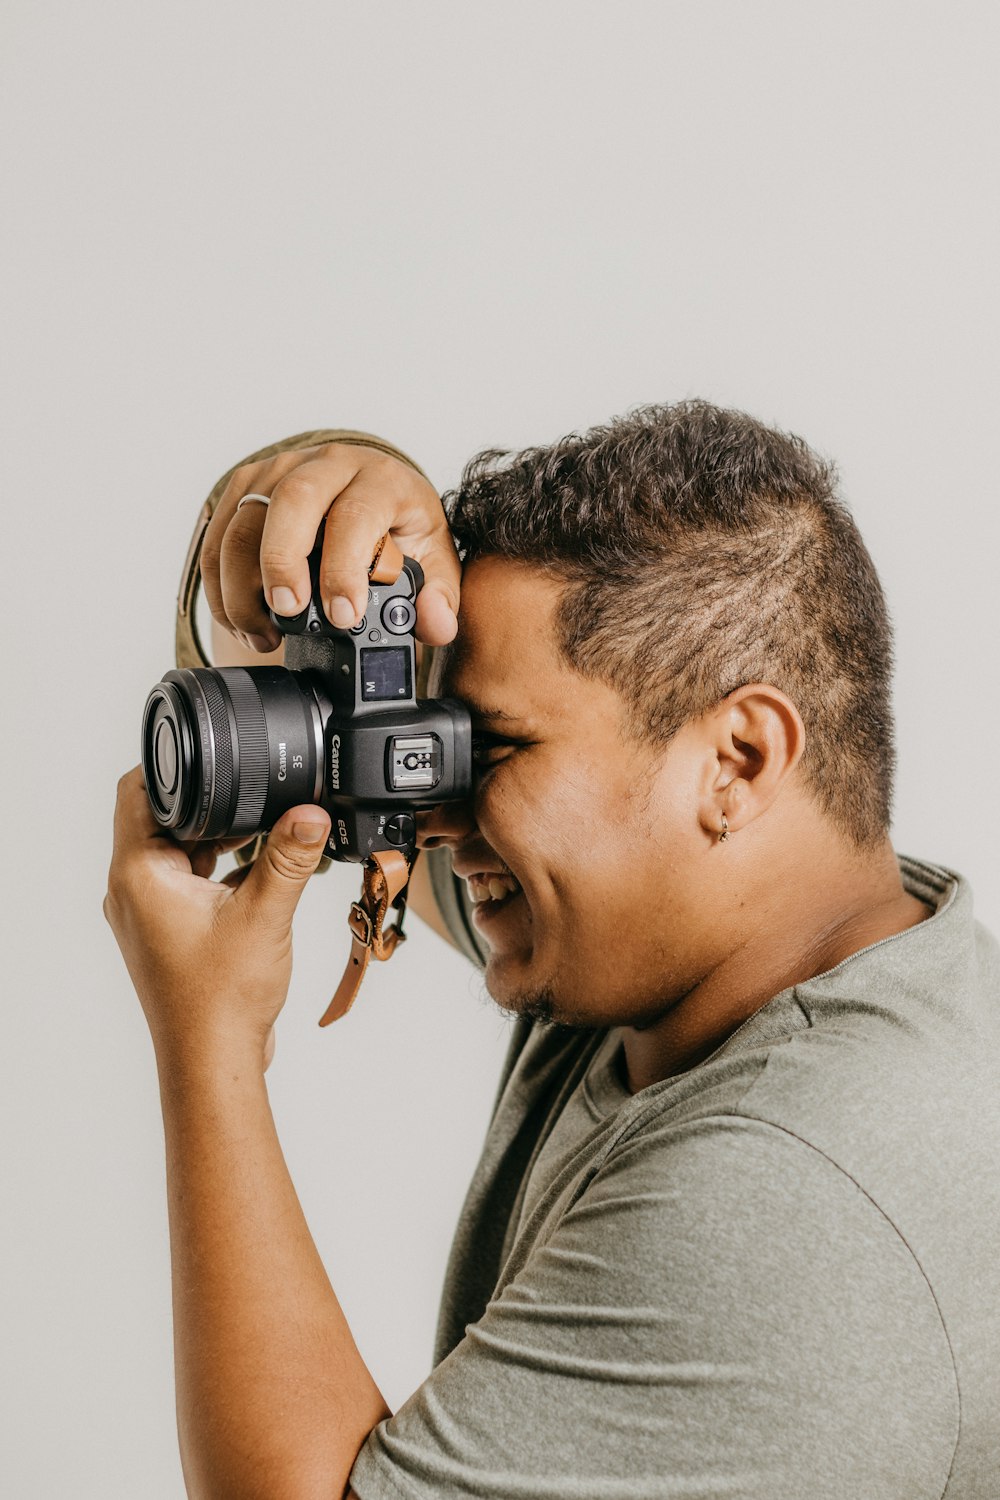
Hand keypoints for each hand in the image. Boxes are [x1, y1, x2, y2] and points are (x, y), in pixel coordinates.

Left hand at [104, 767, 330, 1067]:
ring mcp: (150, 911)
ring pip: (183, 851)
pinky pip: (192, 881)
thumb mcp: (265, 914)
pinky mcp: (169, 930)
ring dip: (222, 841)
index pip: (141, 793)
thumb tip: (311, 813)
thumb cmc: (219, 1000)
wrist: (214, 1059)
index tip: (215, 757)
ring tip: (267, 842)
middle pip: (165, 820)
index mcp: (139, 873)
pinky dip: (223, 872)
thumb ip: (289, 857)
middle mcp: (134, 889)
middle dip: (213, 807)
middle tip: (259, 801)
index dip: (175, 768)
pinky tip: (262, 878)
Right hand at [200, 440, 460, 653]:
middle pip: (291, 502)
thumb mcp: (432, 558)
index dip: (345, 567)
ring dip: (244, 586)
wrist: (365, 488)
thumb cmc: (398, 525)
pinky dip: (222, 586)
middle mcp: (327, 466)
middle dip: (283, 563)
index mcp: (380, 479)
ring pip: (244, 522)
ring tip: (263, 634)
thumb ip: (439, 597)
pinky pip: (219, 536)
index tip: (344, 614)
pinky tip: (243, 621)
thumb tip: (435, 624)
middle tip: (288, 614)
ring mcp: (279, 471)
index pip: (356, 514)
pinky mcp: (245, 488)